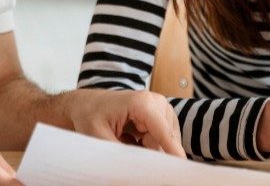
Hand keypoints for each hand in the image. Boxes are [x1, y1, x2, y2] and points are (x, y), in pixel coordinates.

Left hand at [66, 89, 185, 157]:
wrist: (86, 104)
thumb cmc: (90, 116)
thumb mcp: (99, 136)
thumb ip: (121, 153)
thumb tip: (139, 168)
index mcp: (141, 103)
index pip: (164, 132)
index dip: (173, 150)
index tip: (182, 166)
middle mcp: (155, 101)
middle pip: (165, 139)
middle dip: (151, 149)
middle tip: (126, 143)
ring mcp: (160, 106)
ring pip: (166, 140)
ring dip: (149, 146)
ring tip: (127, 137)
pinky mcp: (160, 114)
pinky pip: (163, 138)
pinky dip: (150, 143)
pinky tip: (133, 137)